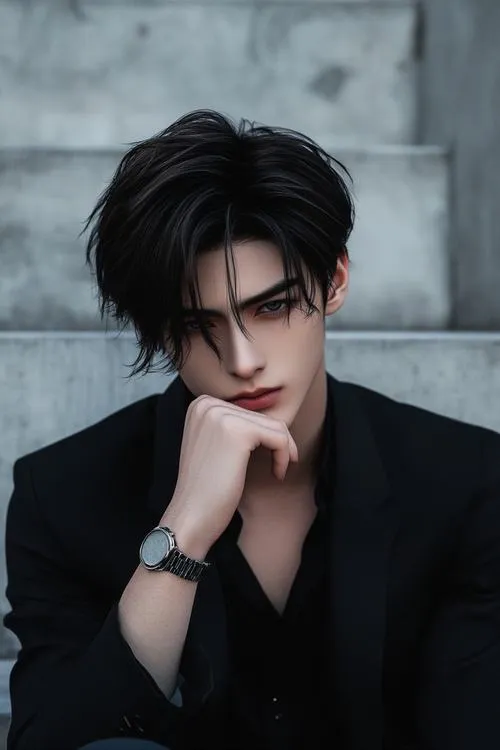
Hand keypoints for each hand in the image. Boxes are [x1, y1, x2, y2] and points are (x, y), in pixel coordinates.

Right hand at [162, 394, 298, 555]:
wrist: (191, 515)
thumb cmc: (206, 488)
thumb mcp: (215, 446)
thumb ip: (232, 426)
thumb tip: (268, 418)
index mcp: (200, 405)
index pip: (249, 412)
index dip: (265, 436)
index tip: (267, 457)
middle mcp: (207, 404)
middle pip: (263, 417)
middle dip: (278, 443)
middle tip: (277, 467)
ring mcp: (220, 415)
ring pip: (275, 426)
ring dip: (283, 451)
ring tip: (277, 471)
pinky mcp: (237, 431)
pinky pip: (279, 437)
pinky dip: (284, 457)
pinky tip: (276, 474)